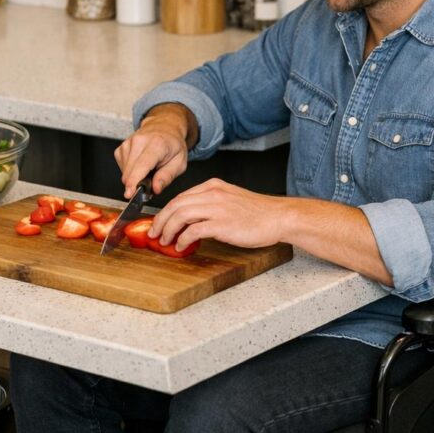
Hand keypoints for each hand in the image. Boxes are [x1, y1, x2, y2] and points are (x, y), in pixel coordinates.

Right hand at [114, 104, 196, 197]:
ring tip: (148, 169)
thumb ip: (167, 176)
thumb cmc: (173, 145)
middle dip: (138, 183)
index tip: (129, 194)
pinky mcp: (121, 148)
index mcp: (156, 144)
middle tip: (152, 181)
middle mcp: (139, 142)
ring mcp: (128, 144)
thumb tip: (155, 189)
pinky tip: (140, 165)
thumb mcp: (179, 162)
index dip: (134, 181)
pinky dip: (130, 171)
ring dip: (135, 177)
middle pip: (130, 172)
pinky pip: (122, 168)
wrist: (164, 127)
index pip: (142, 166)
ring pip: (125, 173)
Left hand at [149, 178, 286, 250]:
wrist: (278, 217)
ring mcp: (217, 208)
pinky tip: (181, 246)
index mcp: (213, 186)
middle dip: (161, 220)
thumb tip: (191, 220)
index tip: (159, 222)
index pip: (180, 197)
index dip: (166, 211)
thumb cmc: (258, 213)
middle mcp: (213, 194)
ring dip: (168, 229)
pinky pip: (193, 230)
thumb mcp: (230, 199)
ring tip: (165, 241)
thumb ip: (211, 204)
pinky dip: (183, 239)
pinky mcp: (222, 224)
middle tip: (155, 233)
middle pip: (176, 204)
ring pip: (180, 215)